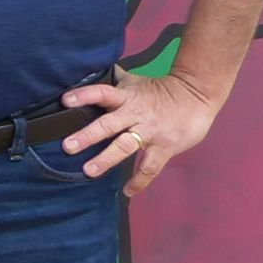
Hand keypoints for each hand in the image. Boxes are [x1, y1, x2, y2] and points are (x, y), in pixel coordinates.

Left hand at [59, 66, 225, 197]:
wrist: (197, 94)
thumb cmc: (162, 90)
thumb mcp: (135, 82)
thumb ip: (114, 84)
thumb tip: (91, 72)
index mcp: (126, 97)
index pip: (102, 93)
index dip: (84, 95)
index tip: (65, 101)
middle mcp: (134, 114)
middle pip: (108, 124)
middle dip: (88, 135)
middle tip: (68, 146)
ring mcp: (149, 132)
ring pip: (125, 146)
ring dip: (106, 159)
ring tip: (89, 171)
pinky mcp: (165, 147)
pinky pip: (150, 166)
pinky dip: (139, 180)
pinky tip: (127, 191)